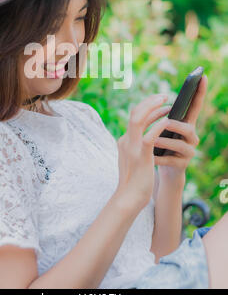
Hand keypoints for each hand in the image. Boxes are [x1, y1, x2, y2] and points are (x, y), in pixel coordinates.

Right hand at [115, 93, 170, 211]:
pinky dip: (158, 126)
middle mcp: (126, 140)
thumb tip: (147, 138)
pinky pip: (149, 136)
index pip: (134, 117)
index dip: (146, 106)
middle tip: (164, 96)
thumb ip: (137, 147)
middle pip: (135, 113)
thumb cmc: (134, 181)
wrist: (128, 198)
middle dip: (150, 102)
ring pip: (139, 120)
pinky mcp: (141, 156)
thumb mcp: (133, 159)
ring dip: (154, 109)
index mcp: (125, 141)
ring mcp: (132, 147)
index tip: (158, 102)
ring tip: (168, 105)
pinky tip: (167, 122)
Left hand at [153, 74, 207, 180]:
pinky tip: (151, 158)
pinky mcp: (182, 165)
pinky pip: (170, 160)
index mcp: (186, 123)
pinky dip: (159, 158)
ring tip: (153, 141)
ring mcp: (189, 151)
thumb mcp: (162, 129)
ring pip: (180, 144)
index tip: (202, 76)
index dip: (199, 92)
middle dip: (176, 124)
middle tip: (165, 123)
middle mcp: (191, 136)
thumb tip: (153, 100)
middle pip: (188, 127)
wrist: (163, 170)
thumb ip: (162, 116)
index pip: (195, 105)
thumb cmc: (162, 145)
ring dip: (165, 141)